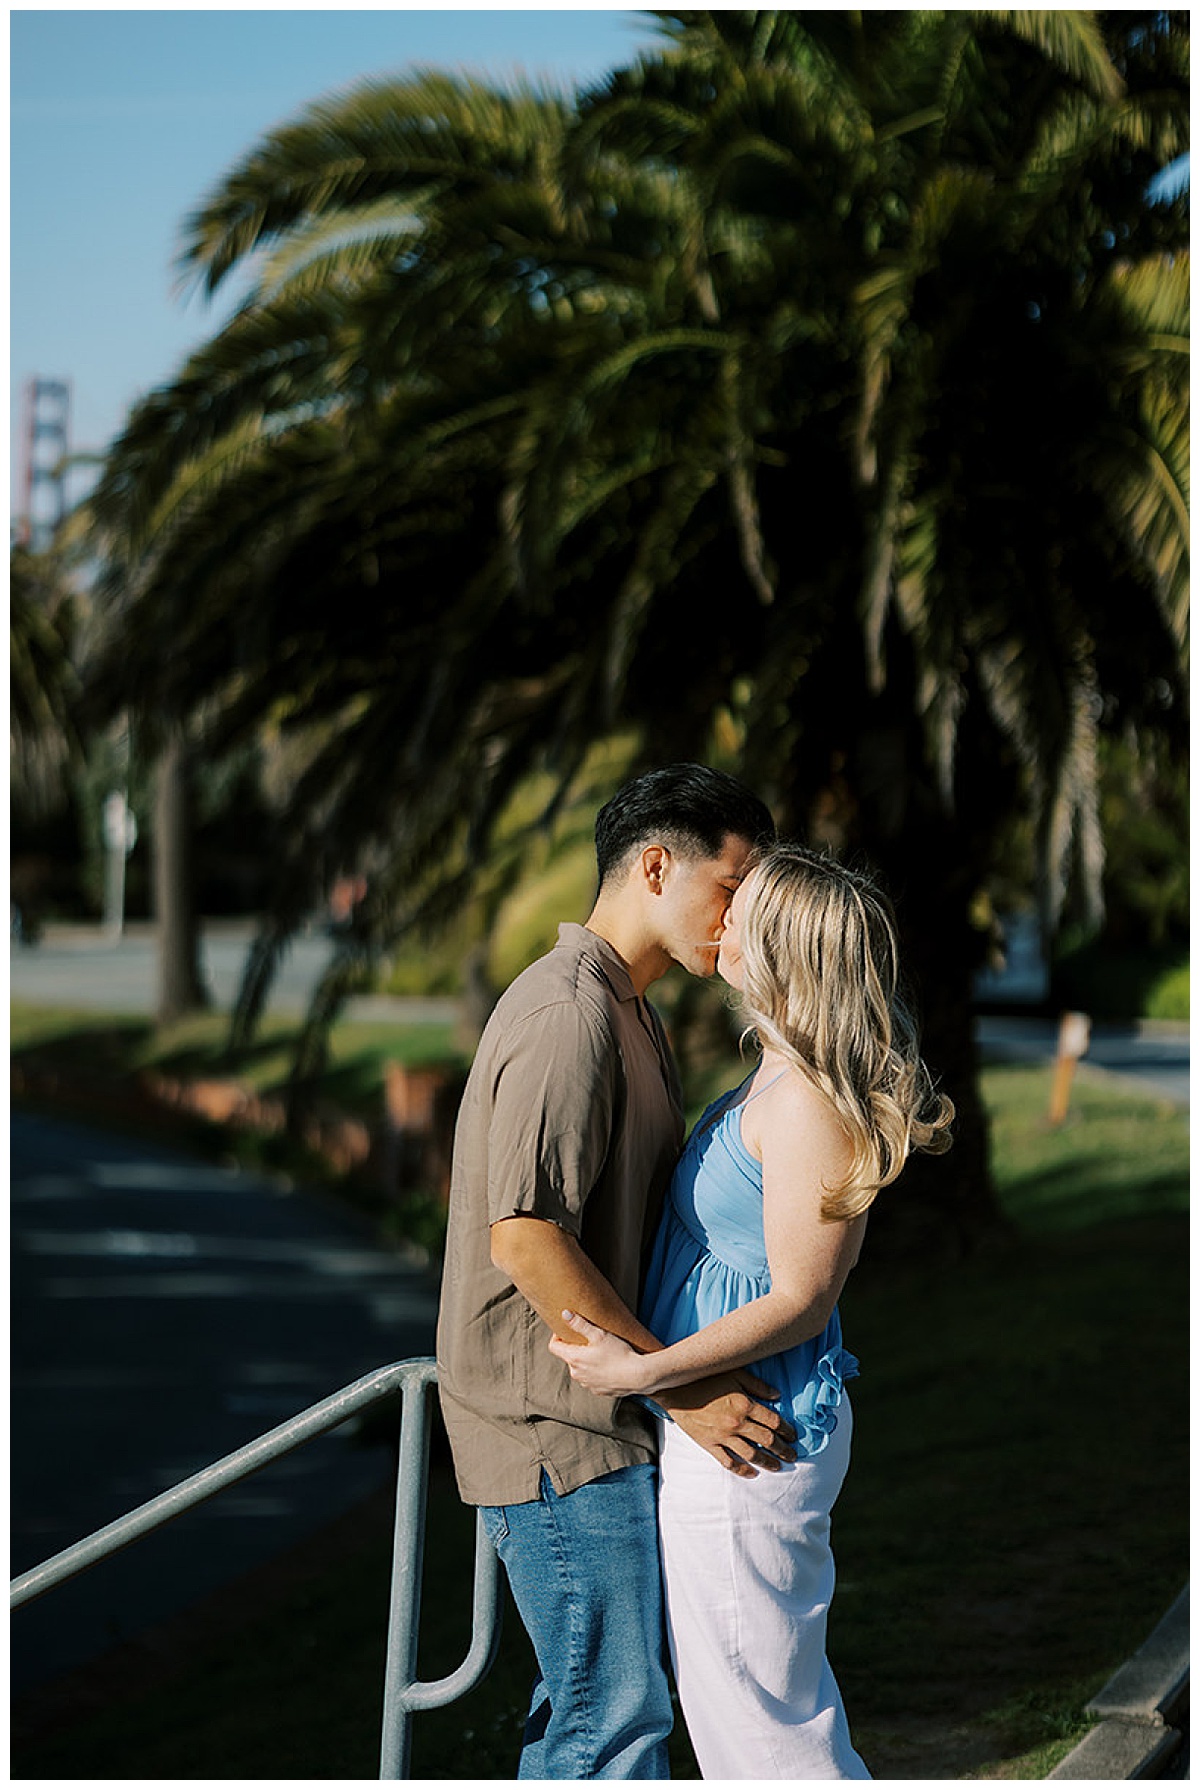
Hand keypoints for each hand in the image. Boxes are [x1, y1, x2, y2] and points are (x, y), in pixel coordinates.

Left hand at [547, 1311, 650, 1396]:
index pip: (554, 1347)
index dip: (557, 1336)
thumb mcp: (599, 1335)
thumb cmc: (619, 1355)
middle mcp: (577, 1374)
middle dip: (576, 1347)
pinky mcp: (597, 1390)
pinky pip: (592, 1378)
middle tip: (590, 1340)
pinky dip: (596, 1371)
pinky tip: (608, 1365)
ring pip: (581, 1368)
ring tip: (602, 1353)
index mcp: (574, 1359)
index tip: (566, 1330)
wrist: (638, 1376)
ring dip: (586, 1360)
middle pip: (569, 1357)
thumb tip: (565, 1314)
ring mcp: (587, 1384)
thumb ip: (580, 1324)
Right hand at [657, 1371, 796, 1477]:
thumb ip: (757, 1385)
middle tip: (793, 1455)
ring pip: (751, 1454)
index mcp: (744, 1404)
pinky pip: (728, 1462)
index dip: (786, 1430)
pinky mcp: (709, 1445)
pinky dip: (742, 1470)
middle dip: (783, 1449)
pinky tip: (753, 1473)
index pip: (773, 1421)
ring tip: (778, 1466)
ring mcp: (722, 1436)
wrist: (674, 1389)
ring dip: (767, 1462)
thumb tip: (778, 1396)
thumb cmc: (705, 1378)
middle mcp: (736, 1422)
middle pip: (766, 1440)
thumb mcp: (734, 1374)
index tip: (793, 1436)